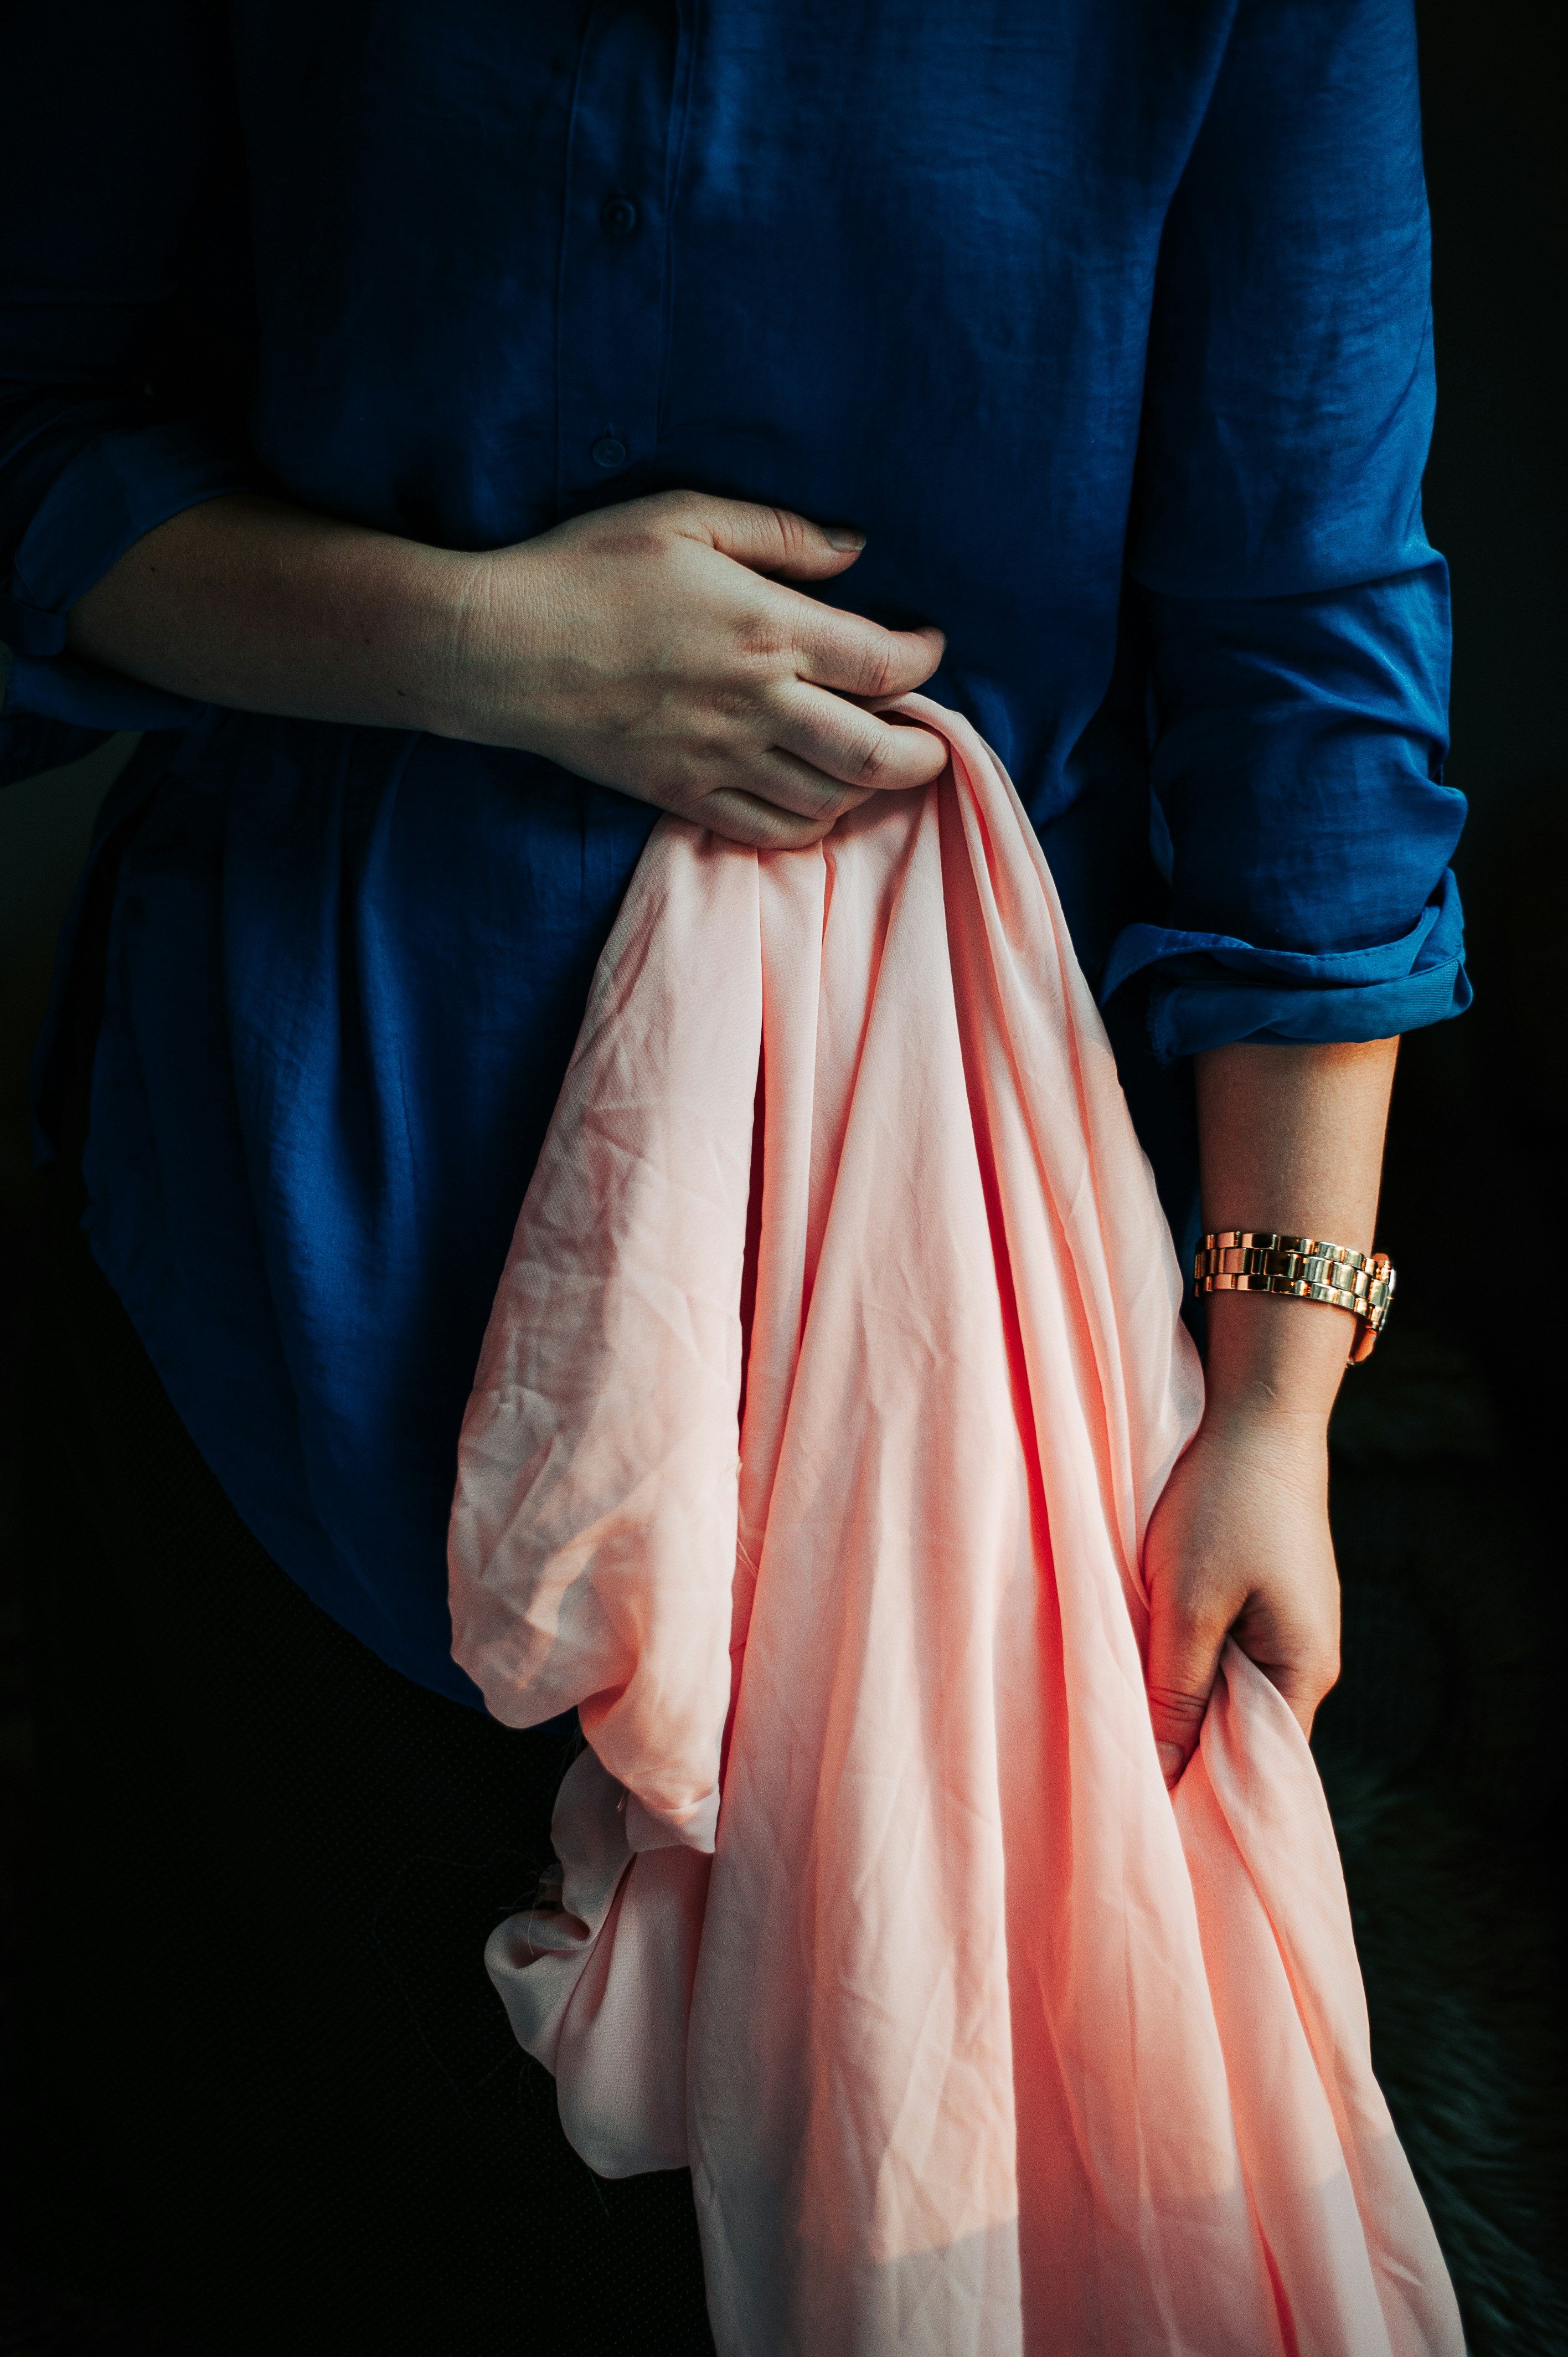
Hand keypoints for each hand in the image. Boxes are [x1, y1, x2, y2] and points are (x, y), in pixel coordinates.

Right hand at [445, 490, 948, 845]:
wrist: (500, 649)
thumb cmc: (587, 568)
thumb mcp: (684, 516)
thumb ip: (779, 533)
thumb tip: (855, 550)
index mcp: (765, 628)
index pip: (884, 663)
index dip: (924, 661)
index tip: (927, 647)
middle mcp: (755, 704)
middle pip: (876, 754)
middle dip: (922, 754)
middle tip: (930, 738)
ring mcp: (719, 759)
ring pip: (829, 801)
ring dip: (867, 790)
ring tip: (873, 765)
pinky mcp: (682, 796)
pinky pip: (768, 833)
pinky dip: (808, 826)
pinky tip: (815, 801)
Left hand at [1141, 1408, 1340, 1788]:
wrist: (1258, 1415)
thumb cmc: (1223, 1506)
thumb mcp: (1188, 1606)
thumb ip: (1176, 1694)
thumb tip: (1163, 1779)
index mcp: (1304, 1673)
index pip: (1257, 1770)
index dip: (1200, 1794)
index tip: (1141, 1812)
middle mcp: (1309, 1660)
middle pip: (1242, 1735)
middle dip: (1185, 1748)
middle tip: (1117, 1764)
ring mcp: (1290, 1627)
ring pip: (1227, 1691)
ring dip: (1181, 1697)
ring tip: (1126, 1706)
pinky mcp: (1268, 1598)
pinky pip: (1226, 1651)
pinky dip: (1188, 1656)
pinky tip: (1149, 1649)